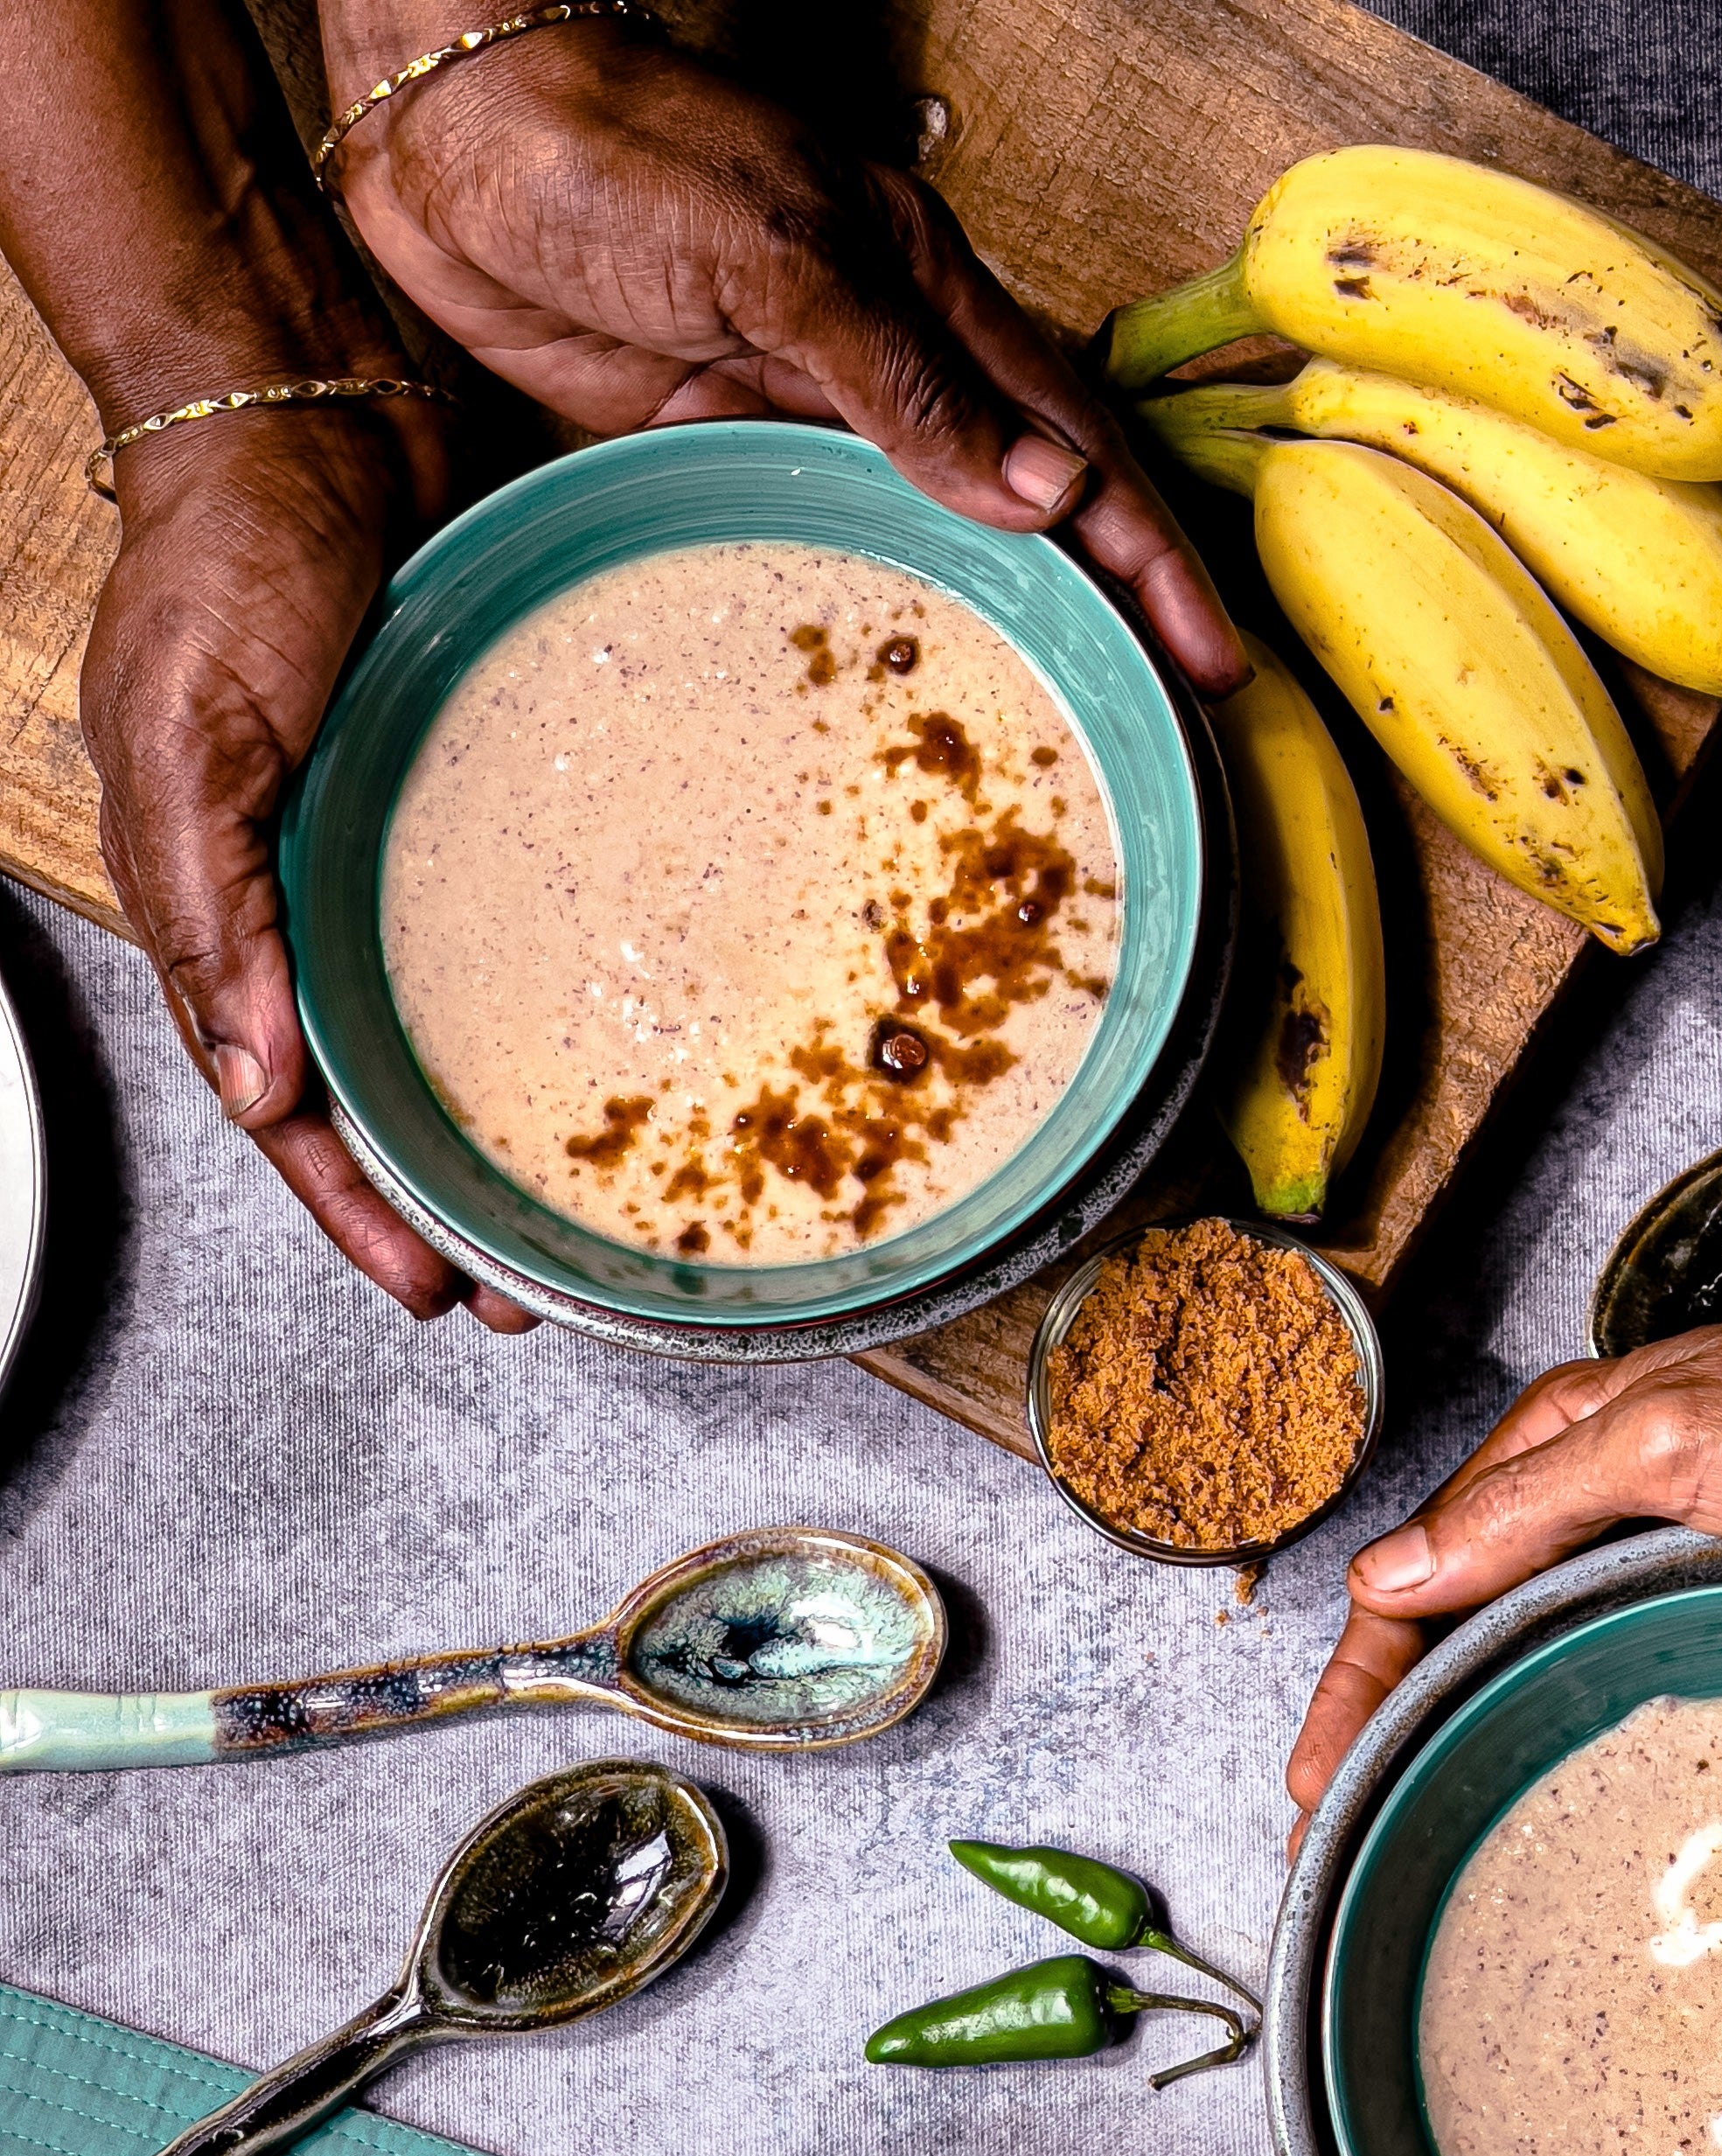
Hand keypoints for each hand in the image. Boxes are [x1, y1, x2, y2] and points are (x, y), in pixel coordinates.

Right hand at [82, 407, 533, 1326]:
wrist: (312, 405)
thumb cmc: (225, 557)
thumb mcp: (184, 738)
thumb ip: (213, 909)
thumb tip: (257, 1087)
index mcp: (232, 911)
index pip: (288, 1109)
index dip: (355, 1209)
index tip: (437, 1291)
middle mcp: (322, 903)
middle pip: (385, 1098)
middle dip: (452, 1205)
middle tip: (539, 1292)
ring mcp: (407, 855)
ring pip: (461, 1030)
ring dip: (517, 1126)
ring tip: (596, 1215)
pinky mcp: (489, 797)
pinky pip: (533, 922)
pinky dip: (575, 996)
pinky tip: (645, 1041)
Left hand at [324, 17, 1241, 691]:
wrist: (448, 129)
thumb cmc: (615, 150)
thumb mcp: (781, 253)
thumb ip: (906, 378)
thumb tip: (1042, 498)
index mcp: (925, 293)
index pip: (1074, 442)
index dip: (1149, 553)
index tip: (1205, 656)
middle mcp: (879, 362)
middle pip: (1027, 501)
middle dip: (1109, 608)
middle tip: (1166, 719)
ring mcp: (796, 412)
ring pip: (932, 539)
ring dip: (1002, 627)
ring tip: (1061, 728)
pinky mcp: (711, 447)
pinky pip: (815, 549)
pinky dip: (872, 616)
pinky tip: (901, 683)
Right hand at [1286, 1260, 1721, 1825]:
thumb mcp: (1677, 1435)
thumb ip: (1531, 1502)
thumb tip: (1396, 1573)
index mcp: (1577, 1445)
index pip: (1424, 1571)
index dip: (1359, 1680)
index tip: (1316, 1780)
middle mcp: (1620, 1519)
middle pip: (1472, 1642)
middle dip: (1401, 1740)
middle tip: (1354, 1848)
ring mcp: (1692, 1590)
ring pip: (1556, 1689)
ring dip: (1491, 1765)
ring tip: (1445, 1861)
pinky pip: (1658, 1720)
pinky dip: (1601, 1773)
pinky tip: (1590, 1836)